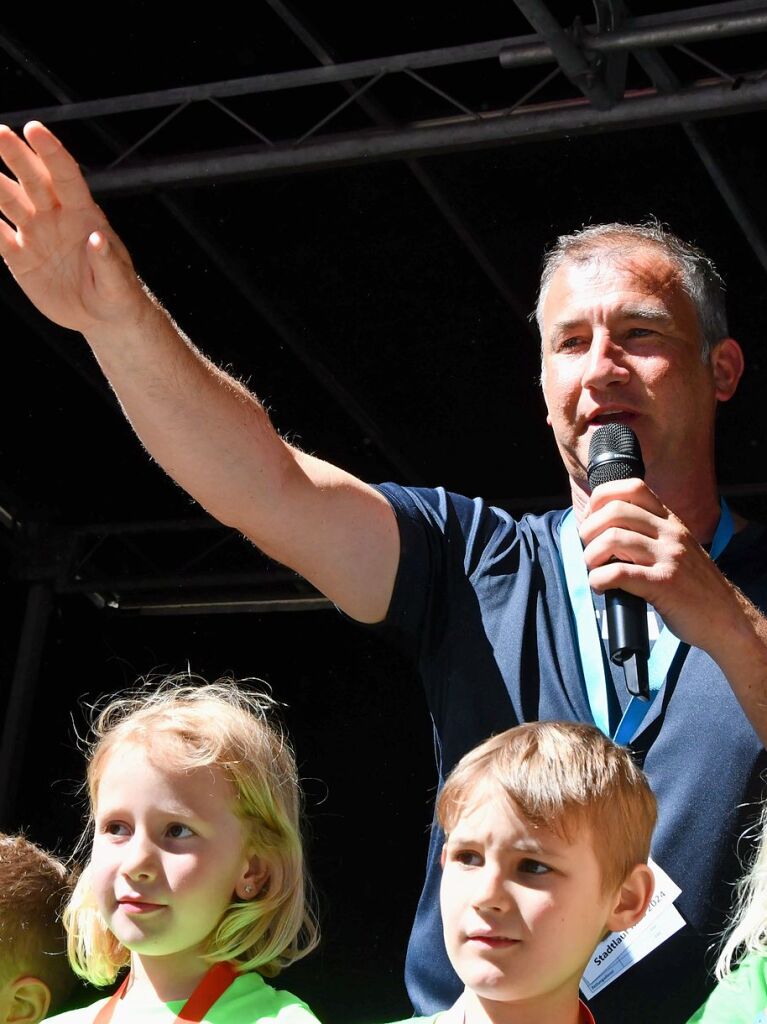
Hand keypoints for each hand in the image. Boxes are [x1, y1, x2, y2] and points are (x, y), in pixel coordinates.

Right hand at [0, 121, 145, 333]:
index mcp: (83, 215)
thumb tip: (97, 239)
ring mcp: (35, 234)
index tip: (34, 128)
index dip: (51, 152)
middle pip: (32, 180)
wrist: (100, 317)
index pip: (65, 176)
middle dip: (16, 155)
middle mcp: (55, 217)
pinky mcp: (19, 256)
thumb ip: (107, 261)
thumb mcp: (118, 283)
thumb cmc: (117, 295)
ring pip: (8, 200)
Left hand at [578, 477, 739, 654]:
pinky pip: (619, 573)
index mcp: (670, 521)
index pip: (632, 487)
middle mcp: (670, 533)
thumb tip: (604, 530)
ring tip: (593, 570)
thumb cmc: (693, 587)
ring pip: (612, 539)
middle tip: (588, 550)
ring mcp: (669, 557)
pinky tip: (600, 586)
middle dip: (588, 530)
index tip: (591, 521)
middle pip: (614, 511)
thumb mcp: (676, 547)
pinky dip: (599, 579)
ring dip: (590, 556)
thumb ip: (649, 534)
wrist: (726, 618)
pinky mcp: (665, 584)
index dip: (601, 500)